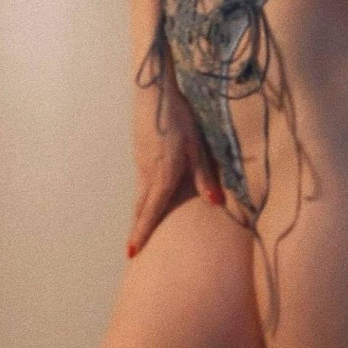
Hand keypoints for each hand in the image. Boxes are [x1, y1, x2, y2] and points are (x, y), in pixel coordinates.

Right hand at [127, 69, 225, 256]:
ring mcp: (141, 164)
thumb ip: (204, 175)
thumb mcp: (197, 145)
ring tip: (138, 230)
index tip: (131, 253)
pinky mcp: (140, 154)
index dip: (142, 233)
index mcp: (164, 174)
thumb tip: (216, 202)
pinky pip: (140, 184)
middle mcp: (148, 174)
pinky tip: (146, 200)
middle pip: (141, 208)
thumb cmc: (180, 118)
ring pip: (139, 196)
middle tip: (132, 251)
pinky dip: (141, 199)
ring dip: (138, 215)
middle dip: (137, 229)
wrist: (155, 94)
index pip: (151, 211)